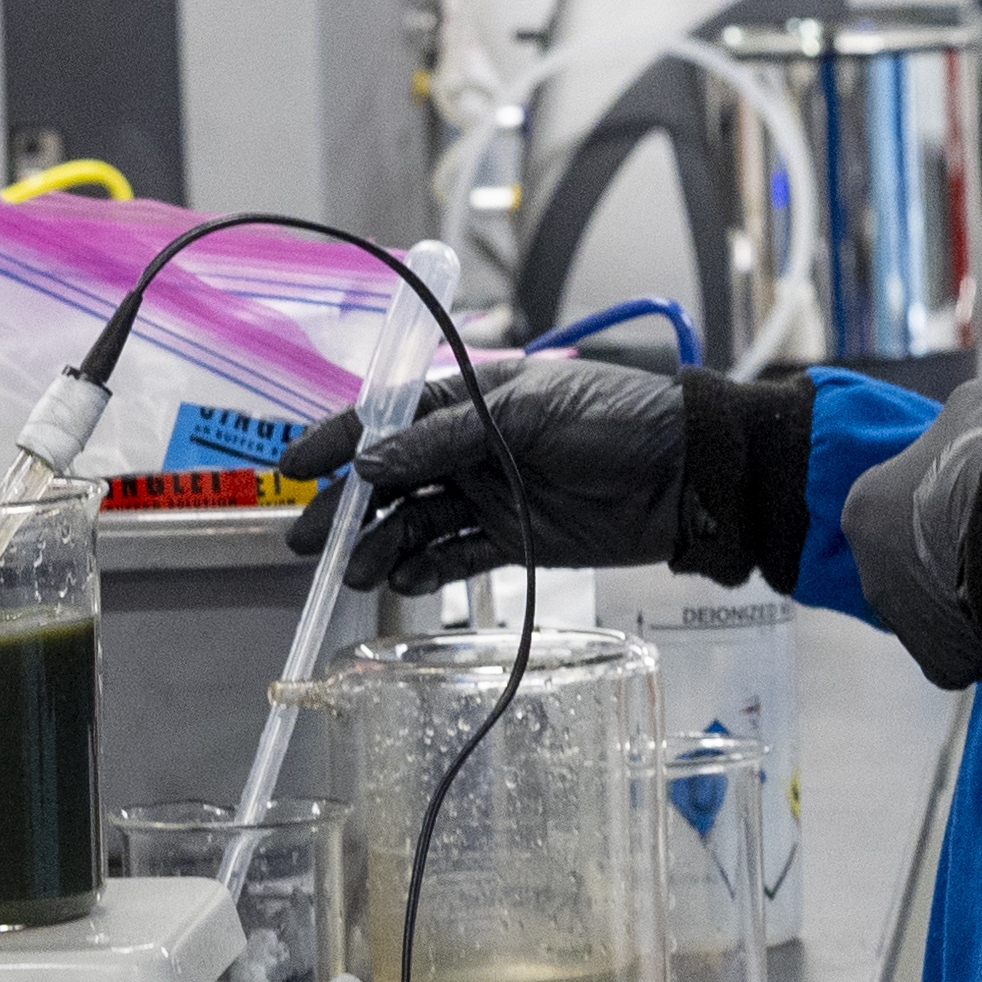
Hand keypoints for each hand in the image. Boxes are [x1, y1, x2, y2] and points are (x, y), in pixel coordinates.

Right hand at [281, 357, 684, 594]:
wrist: (686, 473)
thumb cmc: (616, 418)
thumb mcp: (527, 412)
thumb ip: (444, 439)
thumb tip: (370, 463)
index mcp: (470, 399)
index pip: (387, 419)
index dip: (338, 441)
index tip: (294, 468)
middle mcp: (470, 448)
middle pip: (390, 480)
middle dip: (345, 509)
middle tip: (306, 540)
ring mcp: (489, 495)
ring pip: (416, 525)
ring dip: (380, 547)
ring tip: (356, 572)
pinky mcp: (513, 540)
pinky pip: (455, 559)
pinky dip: (426, 572)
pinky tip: (403, 581)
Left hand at [845, 380, 981, 691]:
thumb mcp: (975, 404)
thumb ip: (956, 422)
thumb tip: (974, 427)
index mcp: (861, 510)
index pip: (896, 502)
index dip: (941, 493)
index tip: (980, 489)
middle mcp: (869, 576)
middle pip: (911, 562)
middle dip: (949, 550)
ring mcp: (905, 626)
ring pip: (938, 609)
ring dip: (969, 592)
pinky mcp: (944, 665)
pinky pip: (968, 646)